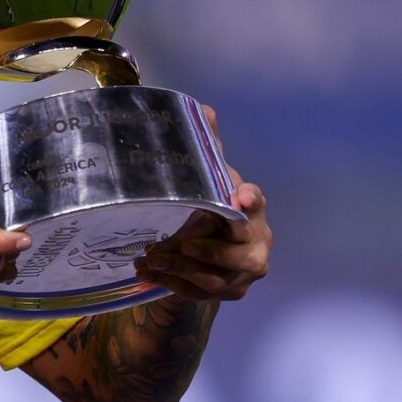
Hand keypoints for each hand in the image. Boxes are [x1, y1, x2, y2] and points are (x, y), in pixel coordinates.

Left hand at [133, 105, 270, 300]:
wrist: (209, 250)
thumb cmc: (211, 208)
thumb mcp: (206, 180)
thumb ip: (206, 148)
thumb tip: (204, 108)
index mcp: (252, 210)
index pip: (256, 203)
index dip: (248, 201)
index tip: (239, 197)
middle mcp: (256, 244)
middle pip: (235, 255)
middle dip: (202, 251)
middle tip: (173, 243)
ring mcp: (243, 273)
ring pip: (212, 278)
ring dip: (177, 268)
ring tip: (148, 256)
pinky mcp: (227, 292)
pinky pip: (197, 293)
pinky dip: (168, 282)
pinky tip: (144, 271)